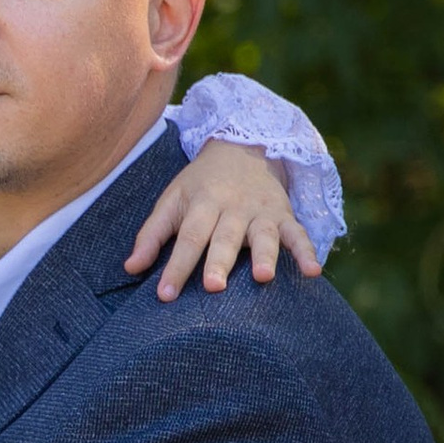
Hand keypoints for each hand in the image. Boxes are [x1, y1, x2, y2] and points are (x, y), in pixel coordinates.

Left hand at [126, 140, 321, 299]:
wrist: (243, 148)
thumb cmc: (201, 184)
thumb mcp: (173, 200)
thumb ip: (152, 234)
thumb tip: (130, 268)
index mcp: (202, 203)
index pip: (187, 237)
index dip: (176, 266)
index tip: (165, 295)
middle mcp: (232, 207)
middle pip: (224, 237)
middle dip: (219, 262)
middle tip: (214, 287)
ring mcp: (261, 212)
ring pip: (263, 235)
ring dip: (265, 255)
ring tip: (264, 277)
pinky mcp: (285, 215)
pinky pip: (298, 234)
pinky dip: (307, 251)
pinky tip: (313, 272)